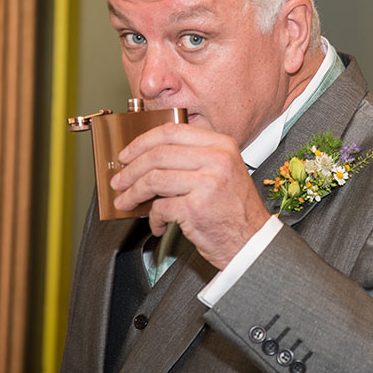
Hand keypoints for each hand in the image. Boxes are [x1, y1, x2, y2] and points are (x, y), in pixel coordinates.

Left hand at [110, 123, 269, 269]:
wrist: (253, 241)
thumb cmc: (235, 209)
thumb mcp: (222, 171)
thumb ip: (193, 158)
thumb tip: (148, 159)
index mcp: (222, 145)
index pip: (173, 131)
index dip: (143, 141)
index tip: (128, 154)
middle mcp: (216, 160)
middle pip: (158, 154)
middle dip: (130, 169)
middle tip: (119, 180)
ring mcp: (207, 184)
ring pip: (154, 179)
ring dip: (133, 193)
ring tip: (126, 201)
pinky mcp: (196, 208)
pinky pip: (160, 207)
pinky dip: (153, 218)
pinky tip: (158, 224)